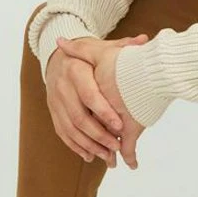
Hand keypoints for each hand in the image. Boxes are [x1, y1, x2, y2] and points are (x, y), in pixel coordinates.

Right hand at [52, 34, 149, 169]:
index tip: (120, 126)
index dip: (104, 112)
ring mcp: (55, 101)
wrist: (59, 58)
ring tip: (108, 156)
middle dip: (99, 135)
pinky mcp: (53, 112)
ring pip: (70, 128)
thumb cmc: (88, 56)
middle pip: (79, 116)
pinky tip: (90, 156)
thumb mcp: (103, 48)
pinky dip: (76, 146)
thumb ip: (123, 47)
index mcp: (75, 69)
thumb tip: (144, 40)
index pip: (89, 95)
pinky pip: (62, 133)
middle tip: (116, 146)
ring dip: (89, 145)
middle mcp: (62, 86)